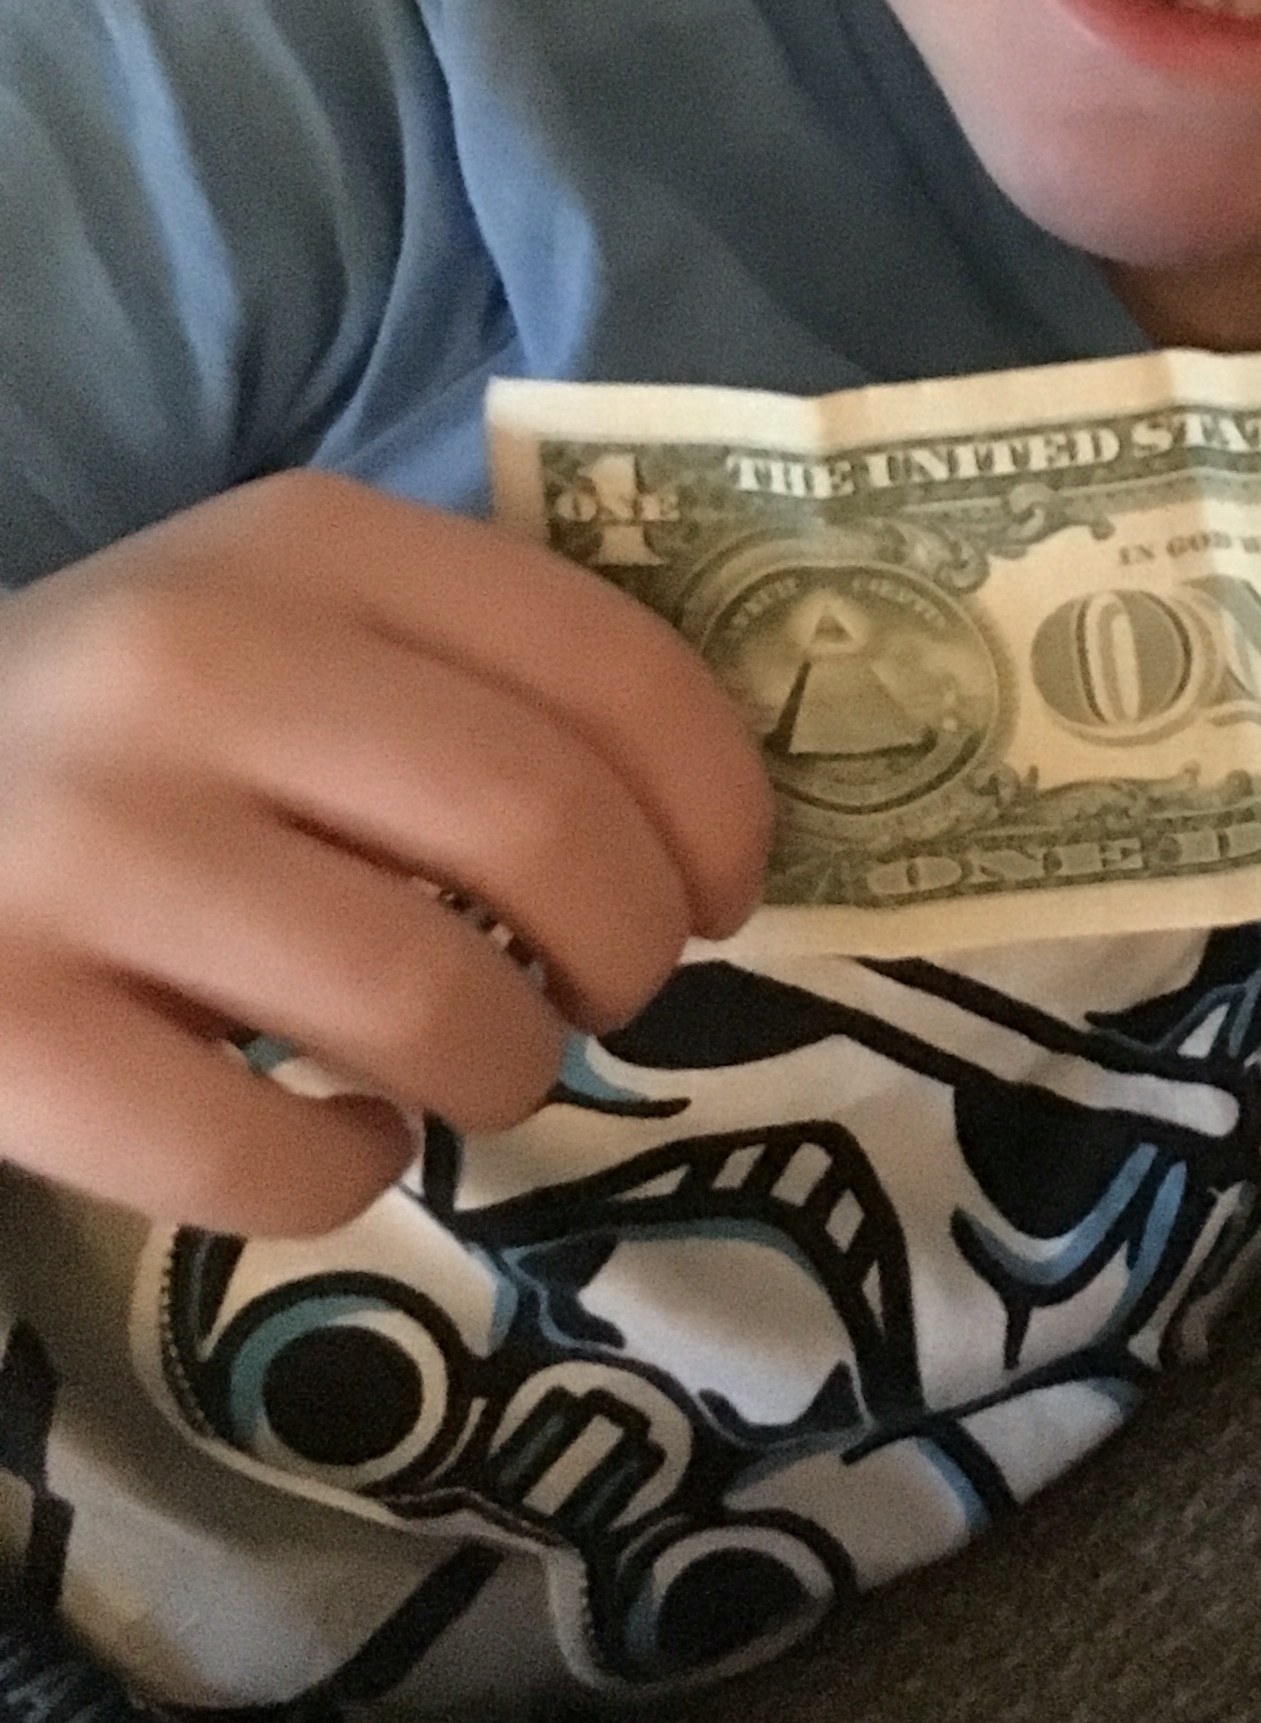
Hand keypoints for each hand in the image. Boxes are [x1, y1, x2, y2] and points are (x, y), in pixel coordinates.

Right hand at [0, 472, 773, 1235]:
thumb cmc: (124, 738)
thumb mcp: (282, 626)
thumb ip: (466, 678)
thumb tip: (704, 832)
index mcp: (300, 545)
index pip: (607, 663)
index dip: (718, 803)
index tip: (726, 892)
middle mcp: (187, 667)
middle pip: (543, 829)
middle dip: (631, 948)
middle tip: (607, 995)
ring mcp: (79, 847)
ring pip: (428, 1003)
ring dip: (507, 1070)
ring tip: (474, 1066)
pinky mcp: (0, 1029)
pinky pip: (266, 1155)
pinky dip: (347, 1177)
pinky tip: (339, 1143)